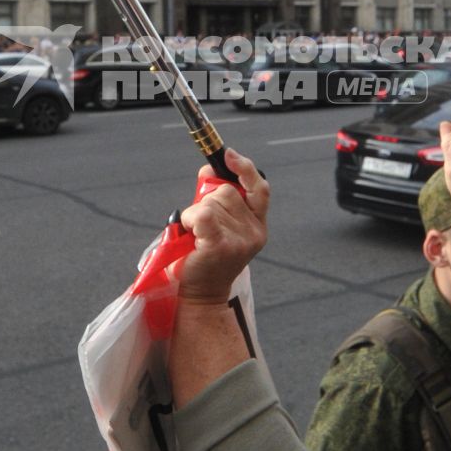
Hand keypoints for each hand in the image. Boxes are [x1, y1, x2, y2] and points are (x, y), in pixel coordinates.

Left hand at [173, 149, 268, 304]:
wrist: (200, 296)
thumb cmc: (204, 261)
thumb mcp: (217, 227)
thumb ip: (217, 199)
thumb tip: (209, 169)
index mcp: (258, 227)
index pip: (260, 189)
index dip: (245, 168)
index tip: (228, 155)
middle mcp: (254, 232)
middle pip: (226, 192)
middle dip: (206, 201)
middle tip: (199, 225)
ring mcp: (240, 239)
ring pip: (210, 203)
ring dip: (194, 213)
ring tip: (195, 236)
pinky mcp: (221, 245)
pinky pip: (203, 215)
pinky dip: (191, 218)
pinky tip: (190, 232)